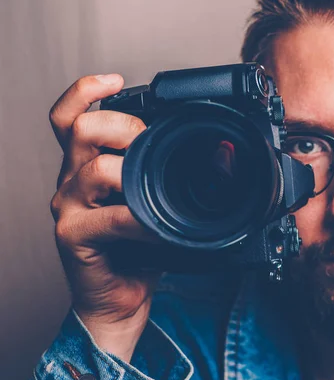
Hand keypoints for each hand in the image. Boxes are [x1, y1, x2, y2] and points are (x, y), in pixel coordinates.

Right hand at [50, 74, 160, 361]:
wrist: (120, 300)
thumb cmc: (138, 251)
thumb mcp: (151, 204)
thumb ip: (162, 178)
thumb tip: (218, 159)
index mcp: (87, 167)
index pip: (71, 117)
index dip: (86, 91)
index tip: (115, 79)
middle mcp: (72, 181)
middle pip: (80, 129)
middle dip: (122, 124)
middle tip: (148, 142)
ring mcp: (70, 207)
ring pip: (93, 168)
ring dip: (133, 170)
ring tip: (157, 187)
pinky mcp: (74, 236)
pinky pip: (112, 217)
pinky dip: (142, 220)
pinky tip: (159, 227)